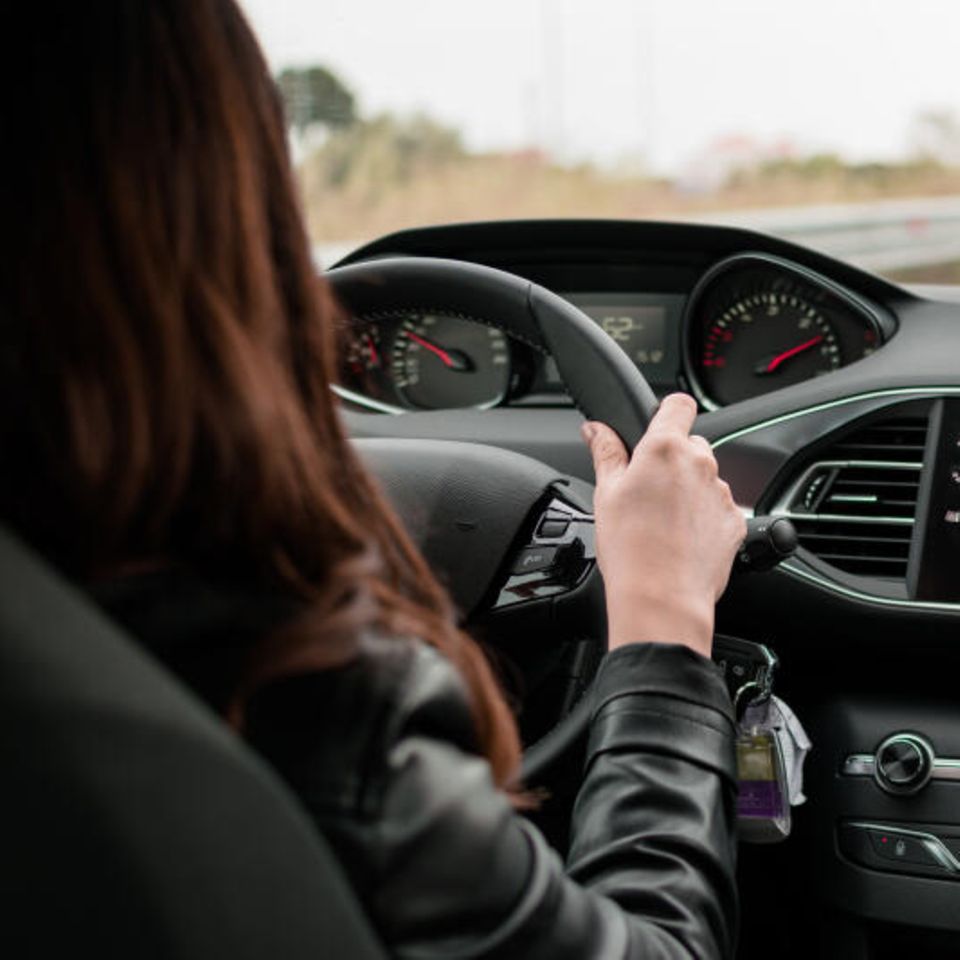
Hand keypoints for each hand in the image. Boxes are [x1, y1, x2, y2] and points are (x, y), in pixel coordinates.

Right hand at [581, 393, 745, 658]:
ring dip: (688, 490)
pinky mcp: (735, 522)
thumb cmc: (631, 548)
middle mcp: (701, 464)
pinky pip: (719, 508)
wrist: (662, 598)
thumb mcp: (606, 493)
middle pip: (690, 445)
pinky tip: (681, 539)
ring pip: (705, 478)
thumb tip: (597, 429)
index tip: (656, 427)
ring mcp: (722, 493)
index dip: (667, 412)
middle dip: (671, 460)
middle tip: (646, 491)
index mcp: (665, 448)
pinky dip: (703, 518)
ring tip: (662, 522)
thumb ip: (606, 453)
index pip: (678, 404)